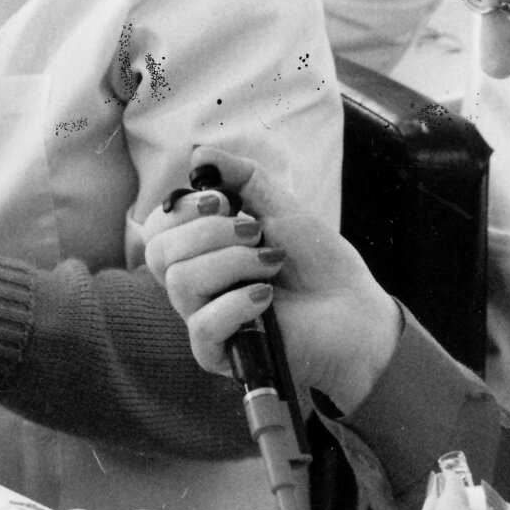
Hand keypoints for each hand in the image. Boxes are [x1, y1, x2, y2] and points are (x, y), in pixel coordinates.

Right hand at [143, 144, 400, 411]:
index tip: (225, 201)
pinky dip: (236, 303)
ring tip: (271, 262)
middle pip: (158, 252)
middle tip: (254, 231)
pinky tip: (267, 297)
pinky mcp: (222, 355)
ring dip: (232, 262)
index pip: (155, 230)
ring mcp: (205, 321)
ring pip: (180, 282)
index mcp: (200, 252)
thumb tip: (198, 154)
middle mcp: (195, 286)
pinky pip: (202, 327)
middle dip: (208, 230)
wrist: (354, 307)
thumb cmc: (316, 261)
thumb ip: (241, 178)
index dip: (183, 209)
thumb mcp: (279, 207)